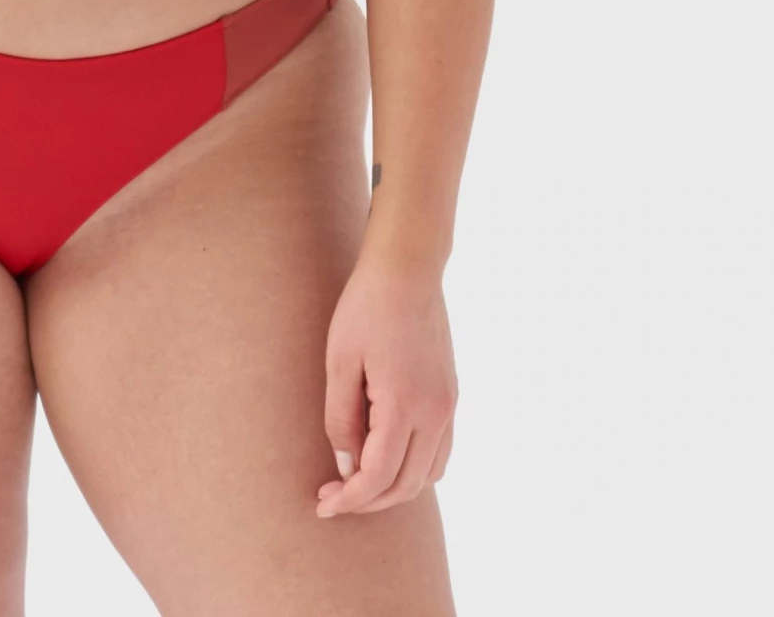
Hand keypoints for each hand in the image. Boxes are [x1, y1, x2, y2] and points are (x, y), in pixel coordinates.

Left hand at [315, 252, 457, 517]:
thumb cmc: (365, 308)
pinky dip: (416, 470)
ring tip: (356, 482)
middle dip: (368, 500)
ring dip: (393, 489)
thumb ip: (341, 419)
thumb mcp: (339, 361)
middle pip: (405, 485)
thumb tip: (348, 467)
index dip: (350, 499)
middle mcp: (435, 413)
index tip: (322, 504)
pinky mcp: (451, 396)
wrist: (408, 268)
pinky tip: (387, 460)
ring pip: (428, 475)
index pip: (379, 477)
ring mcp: (448, 406)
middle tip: (331, 494)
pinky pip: (440, 453)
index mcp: (405, 405)